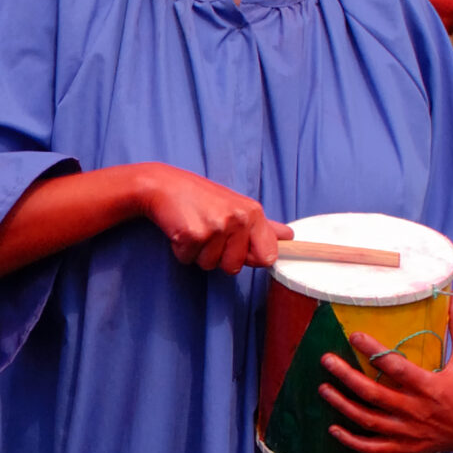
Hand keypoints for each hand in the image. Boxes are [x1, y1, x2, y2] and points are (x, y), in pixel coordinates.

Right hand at [138, 165, 290, 274]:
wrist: (163, 186)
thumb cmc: (200, 198)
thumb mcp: (237, 206)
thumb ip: (263, 226)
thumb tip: (290, 236)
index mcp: (253, 213)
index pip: (268, 257)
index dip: (249, 257)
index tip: (235, 246)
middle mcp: (238, 219)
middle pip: (234, 267)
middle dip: (218, 257)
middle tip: (208, 233)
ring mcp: (216, 227)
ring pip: (210, 266)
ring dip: (198, 254)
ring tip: (194, 228)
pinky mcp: (192, 235)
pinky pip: (189, 260)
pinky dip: (181, 250)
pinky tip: (181, 230)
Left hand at [320, 294, 452, 452]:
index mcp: (430, 387)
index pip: (396, 367)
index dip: (374, 351)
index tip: (354, 335)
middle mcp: (416, 410)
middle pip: (374, 394)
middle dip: (347, 378)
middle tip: (326, 360)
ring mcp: (409, 431)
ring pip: (369, 420)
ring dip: (343, 406)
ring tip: (323, 389)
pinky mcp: (406, 446)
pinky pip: (375, 448)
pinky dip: (353, 441)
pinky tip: (333, 430)